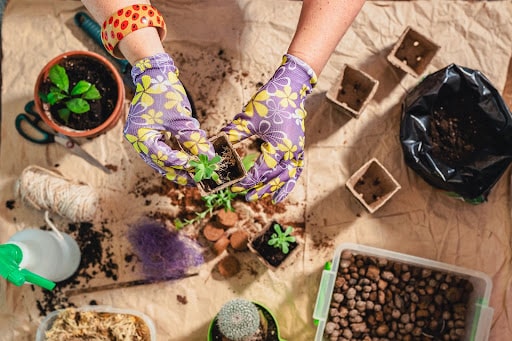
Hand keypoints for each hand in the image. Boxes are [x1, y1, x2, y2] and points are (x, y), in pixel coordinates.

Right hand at [124, 53, 214, 184]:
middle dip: (180, 172)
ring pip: (163, 159)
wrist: (157, 74)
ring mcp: (144, 138)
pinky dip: (178, 155)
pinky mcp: (152, 135)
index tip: (197, 166)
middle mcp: (138, 140)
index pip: (161, 156)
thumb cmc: (165, 92)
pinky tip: (191, 161)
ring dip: (180, 166)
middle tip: (198, 179)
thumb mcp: (180, 118)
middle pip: (161, 163)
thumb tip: (209, 156)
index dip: (180, 163)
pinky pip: (165, 150)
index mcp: (139, 136)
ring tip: (197, 175)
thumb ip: (192, 138)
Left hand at [222, 54, 316, 202]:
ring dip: (273, 188)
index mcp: (279, 146)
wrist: (291, 86)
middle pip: (274, 178)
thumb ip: (233, 134)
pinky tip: (280, 193)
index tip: (233, 185)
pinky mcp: (298, 148)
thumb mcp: (248, 118)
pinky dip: (288, 182)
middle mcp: (291, 152)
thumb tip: (212, 144)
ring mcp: (297, 151)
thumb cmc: (270, 100)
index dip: (247, 180)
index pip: (261, 171)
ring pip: (286, 177)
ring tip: (260, 198)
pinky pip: (295, 170)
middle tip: (243, 195)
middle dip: (259, 188)